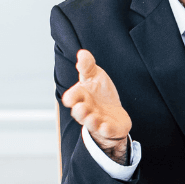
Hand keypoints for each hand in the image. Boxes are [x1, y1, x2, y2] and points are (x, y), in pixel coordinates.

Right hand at [61, 49, 131, 164]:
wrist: (114, 113)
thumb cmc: (100, 93)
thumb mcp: (95, 76)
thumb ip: (87, 66)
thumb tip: (82, 53)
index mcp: (81, 97)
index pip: (72, 97)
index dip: (71, 98)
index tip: (70, 98)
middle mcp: (87, 110)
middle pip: (79, 113)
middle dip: (79, 111)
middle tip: (81, 107)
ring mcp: (97, 121)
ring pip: (91, 123)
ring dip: (91, 120)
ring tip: (93, 117)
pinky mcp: (109, 128)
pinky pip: (106, 130)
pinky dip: (105, 129)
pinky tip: (106, 126)